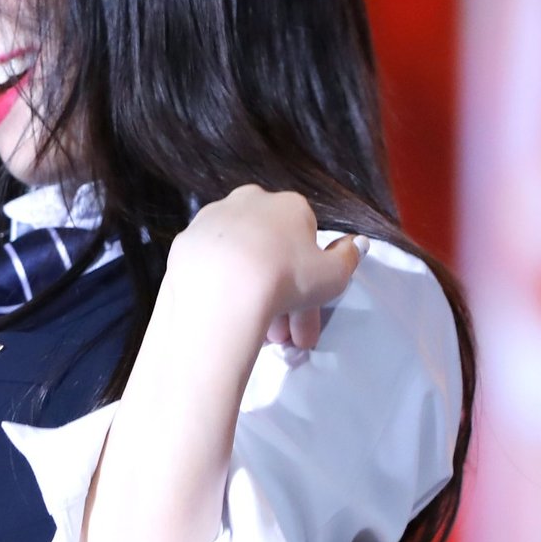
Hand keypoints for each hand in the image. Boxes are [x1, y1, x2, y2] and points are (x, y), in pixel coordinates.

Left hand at [172, 186, 366, 350]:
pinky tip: (228, 315)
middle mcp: (249, 202)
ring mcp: (213, 219)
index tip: (306, 314)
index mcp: (288, 205)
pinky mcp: (185, 241)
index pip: (305, 242)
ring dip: (253, 295)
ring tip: (258, 338)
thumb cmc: (286, 279)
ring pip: (241, 260)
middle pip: (271, 254)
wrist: (223, 291)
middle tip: (283, 339)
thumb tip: (356, 244)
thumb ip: (349, 257)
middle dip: (282, 298)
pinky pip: (212, 266)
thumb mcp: (334, 275)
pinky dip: (222, 287)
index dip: (309, 282)